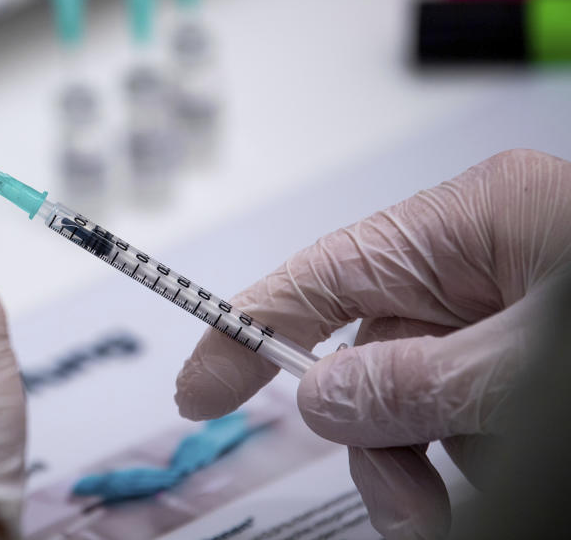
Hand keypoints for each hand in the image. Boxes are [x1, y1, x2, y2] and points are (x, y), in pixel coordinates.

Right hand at [174, 149, 570, 538]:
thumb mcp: (526, 363)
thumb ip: (418, 383)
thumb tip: (320, 401)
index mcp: (469, 224)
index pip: (317, 276)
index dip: (245, 331)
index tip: (199, 390)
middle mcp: (480, 261)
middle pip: (370, 351)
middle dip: (371, 433)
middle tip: (404, 501)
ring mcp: (508, 306)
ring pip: (418, 391)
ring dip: (424, 456)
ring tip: (454, 503)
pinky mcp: (528, 347)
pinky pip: (466, 404)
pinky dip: (469, 450)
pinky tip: (506, 465)